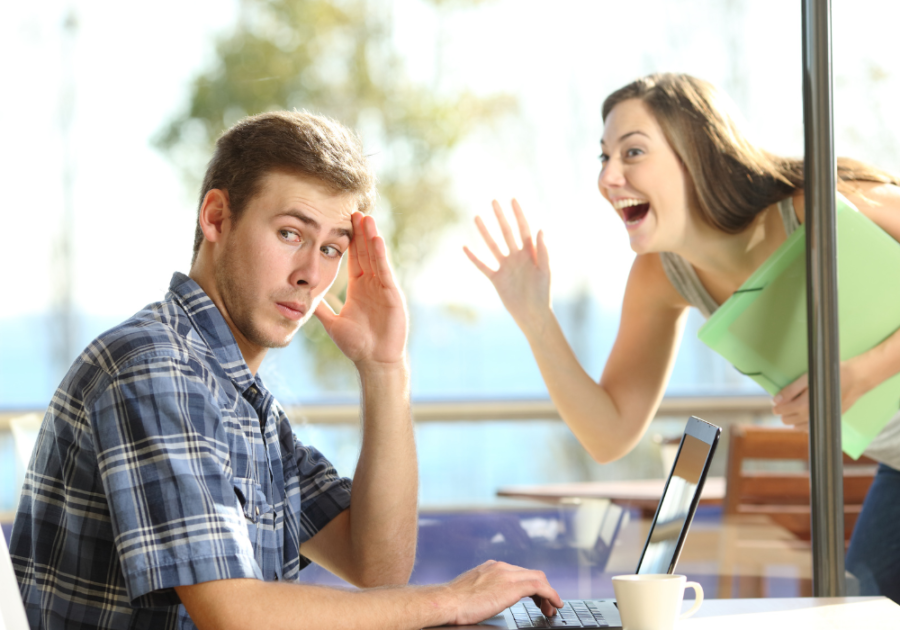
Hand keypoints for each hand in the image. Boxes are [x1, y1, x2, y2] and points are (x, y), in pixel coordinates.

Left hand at [315, 212, 407, 369]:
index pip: (354, 258)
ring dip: (371, 237)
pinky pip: (385, 271)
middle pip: (366, 252)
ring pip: (376, 257)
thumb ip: (321, 309)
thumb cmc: (357, 345)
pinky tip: (377, 240)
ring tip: (366, 218)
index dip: (350, 241)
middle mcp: (372, 284)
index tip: (343, 222)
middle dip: (360, 232)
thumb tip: (302, 299)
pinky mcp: (392, 295)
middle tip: (355, 210)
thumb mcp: (332, 323)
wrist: (374, 361)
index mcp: (359, 288)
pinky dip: (381, 256)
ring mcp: (383, 288)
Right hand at [442, 560, 562, 625]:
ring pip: (538, 578)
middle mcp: (501, 567)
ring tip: (551, 609)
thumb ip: (484, 590)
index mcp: (492, 568)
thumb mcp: (471, 591)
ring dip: (548, 594)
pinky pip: (540, 586)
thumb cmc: (453, 602)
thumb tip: (487, 600)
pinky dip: (551, 594)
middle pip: (531, 574)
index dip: (531, 587)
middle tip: (546, 607)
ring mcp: (507, 574)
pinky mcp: (511, 586)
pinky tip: (555, 605)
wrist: (446, 602)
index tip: (535, 600)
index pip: (519, 573)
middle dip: (542, 591)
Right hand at [463, 199, 551, 334]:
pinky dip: (474, 257)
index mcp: (530, 253)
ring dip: (485, 232)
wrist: (533, 314)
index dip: (518, 214)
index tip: (513, 200)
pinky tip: (465, 247)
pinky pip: (483, 266)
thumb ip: (543, 250)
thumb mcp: (545, 271)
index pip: (524, 229)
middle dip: (500, 217)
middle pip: (507, 232)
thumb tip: (541, 229)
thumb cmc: (543, 293)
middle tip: (493, 201)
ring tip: (476, 217)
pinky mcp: (496, 278)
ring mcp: (505, 266)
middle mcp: (516, 257)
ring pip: (493, 245)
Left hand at [772, 359, 867, 428]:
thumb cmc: (830, 376)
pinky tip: (804, 416)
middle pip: (788, 420)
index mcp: (805, 404)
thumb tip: (776, 400)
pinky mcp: (829, 420)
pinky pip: (811, 429)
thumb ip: (790, 390)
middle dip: (783, 413)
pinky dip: (804, 425)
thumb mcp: (807, 378)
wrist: (855, 379)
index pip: (783, 411)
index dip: (777, 407)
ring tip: (792, 410)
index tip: (776, 404)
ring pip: (798, 427)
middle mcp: (813, 415)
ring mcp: (822, 419)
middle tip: (784, 405)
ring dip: (792, 420)